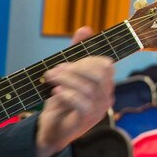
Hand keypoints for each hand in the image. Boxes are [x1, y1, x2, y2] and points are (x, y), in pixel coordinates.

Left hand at [35, 26, 114, 156]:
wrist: (51, 128)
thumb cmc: (61, 99)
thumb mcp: (67, 73)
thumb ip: (77, 52)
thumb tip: (86, 28)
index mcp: (104, 84)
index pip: (104, 65)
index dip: (84, 60)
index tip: (64, 63)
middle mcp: (106, 96)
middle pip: (100, 74)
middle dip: (75, 67)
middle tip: (55, 70)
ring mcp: (99, 109)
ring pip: (89, 87)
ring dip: (66, 79)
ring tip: (50, 79)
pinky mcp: (87, 120)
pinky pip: (83, 103)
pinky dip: (67, 94)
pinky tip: (56, 92)